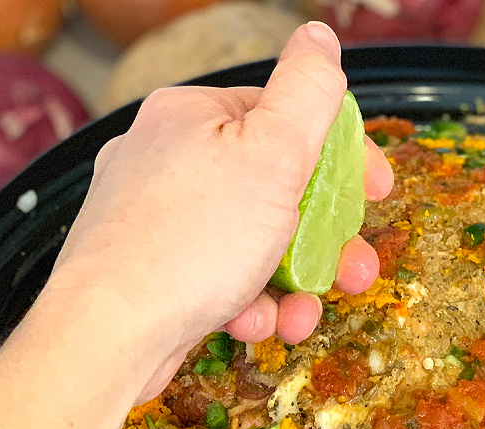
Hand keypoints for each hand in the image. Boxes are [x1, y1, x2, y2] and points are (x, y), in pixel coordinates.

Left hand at [43, 22, 392, 399]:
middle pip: (273, 189)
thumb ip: (307, 91)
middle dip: (323, 239)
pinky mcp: (149, 271)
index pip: (285, 119)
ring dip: (290, 284)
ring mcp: (153, 217)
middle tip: (353, 270)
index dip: (342, 159)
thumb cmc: (185, 245)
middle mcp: (165, 158)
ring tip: (301, 315)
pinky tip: (250, 323)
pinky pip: (217, 278)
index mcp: (192, 114)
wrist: (107, 334)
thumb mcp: (272, 154)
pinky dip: (245, 304)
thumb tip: (319, 39)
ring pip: (250, 243)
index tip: (376, 193)